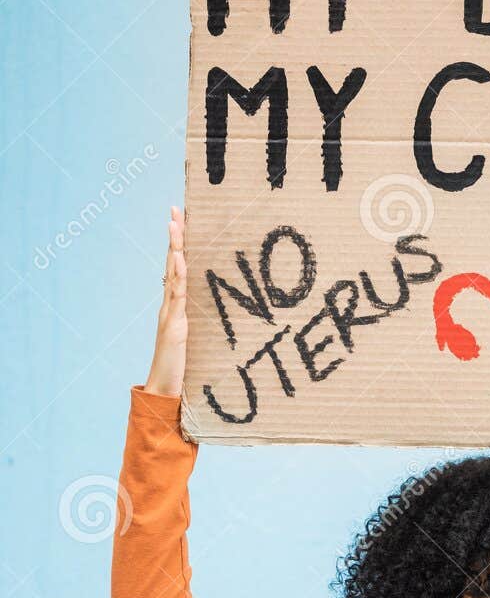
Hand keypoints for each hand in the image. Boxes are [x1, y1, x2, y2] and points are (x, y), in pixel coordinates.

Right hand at [144, 205, 187, 396]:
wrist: (166, 388)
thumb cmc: (182, 366)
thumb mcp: (195, 338)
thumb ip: (199, 322)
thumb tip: (214, 312)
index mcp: (177, 305)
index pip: (178, 267)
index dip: (179, 243)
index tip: (181, 218)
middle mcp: (170, 305)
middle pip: (172, 263)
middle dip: (174, 236)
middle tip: (175, 209)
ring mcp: (170, 314)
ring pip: (172, 274)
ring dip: (174, 248)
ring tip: (175, 224)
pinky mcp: (174, 326)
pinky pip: (175, 297)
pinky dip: (176, 277)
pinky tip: (178, 259)